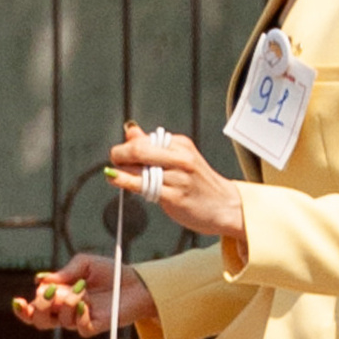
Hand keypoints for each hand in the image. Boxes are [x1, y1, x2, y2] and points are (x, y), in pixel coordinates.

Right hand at [13, 253, 154, 338]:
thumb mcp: (85, 264)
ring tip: (80, 291)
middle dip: (39, 310)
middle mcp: (67, 312)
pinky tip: (86, 304)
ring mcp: (81, 320)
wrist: (136, 282)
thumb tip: (41, 280)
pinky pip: (81, 329)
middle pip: (41, 322)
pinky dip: (79, 317)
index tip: (17, 301)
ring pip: (61, 322)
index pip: (34, 310)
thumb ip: (65, 272)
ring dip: (66, 305)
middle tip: (48, 296)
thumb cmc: (110, 272)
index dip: (23, 310)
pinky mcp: (96, 326)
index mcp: (59, 298)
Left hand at [105, 121, 245, 246]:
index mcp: (181, 145)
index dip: (127, 146)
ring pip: (140, 168)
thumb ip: (153, 147)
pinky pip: (143, 186)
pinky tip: (115, 179)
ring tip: (115, 174)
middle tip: (114, 161)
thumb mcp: (179, 159)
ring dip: (122, 170)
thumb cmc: (198, 184)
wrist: (224, 207)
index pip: (146, 140)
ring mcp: (178, 177)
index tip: (120, 155)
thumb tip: (130, 132)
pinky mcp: (175, 196)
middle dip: (120, 153)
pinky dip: (125, 181)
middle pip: (140, 149)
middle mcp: (180, 158)